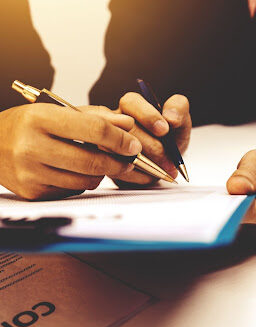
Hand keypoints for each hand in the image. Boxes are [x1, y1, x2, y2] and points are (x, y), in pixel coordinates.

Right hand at [0, 103, 141, 199]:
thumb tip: (128, 125)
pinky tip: (77, 172)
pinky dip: (82, 182)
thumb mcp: (58, 111)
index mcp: (40, 118)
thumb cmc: (28, 125)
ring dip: (101, 174)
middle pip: (92, 161)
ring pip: (85, 181)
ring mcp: (30, 173)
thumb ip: (96, 117)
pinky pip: (72, 191)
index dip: (120, 139)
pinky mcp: (33, 192)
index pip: (94, 129)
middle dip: (118, 163)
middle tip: (129, 160)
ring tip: (101, 164)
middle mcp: (32, 146)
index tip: (133, 144)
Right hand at [111, 92, 191, 185]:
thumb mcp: (180, 121)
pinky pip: (115, 170)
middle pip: (125, 130)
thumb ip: (178, 109)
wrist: (164, 163)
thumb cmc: (169, 139)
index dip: (148, 116)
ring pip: (118, 152)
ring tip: (162, 169)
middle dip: (152, 147)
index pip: (131, 102)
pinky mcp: (106, 165)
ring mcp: (106, 144)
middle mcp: (114, 122)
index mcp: (131, 107)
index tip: (164, 130)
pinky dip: (137, 176)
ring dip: (144, 164)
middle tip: (168, 159)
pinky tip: (150, 176)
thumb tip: (170, 117)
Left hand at [227, 150, 255, 245]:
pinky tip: (244, 212)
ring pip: (245, 231)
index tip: (222, 206)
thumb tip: (235, 188)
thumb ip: (247, 172)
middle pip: (250, 222)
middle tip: (225, 198)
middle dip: (232, 210)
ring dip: (235, 217)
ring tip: (241, 201)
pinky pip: (246, 236)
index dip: (239, 210)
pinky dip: (240, 224)